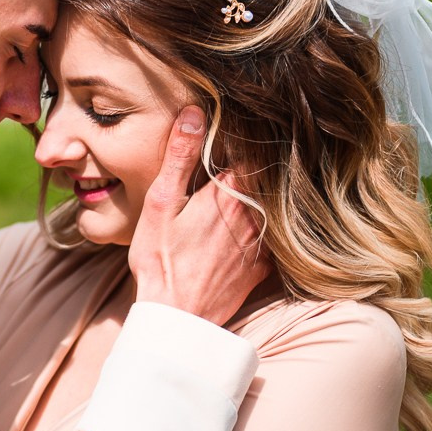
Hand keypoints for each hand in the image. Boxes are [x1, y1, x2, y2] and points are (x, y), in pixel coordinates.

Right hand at [127, 106, 270, 325]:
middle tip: (241, 162)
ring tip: (243, 195)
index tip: (242, 133)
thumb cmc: (160, 259)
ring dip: (261, 199)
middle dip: (254, 170)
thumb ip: (180, 158)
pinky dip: (264, 231)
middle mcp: (253, 216)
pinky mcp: (261, 268)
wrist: (176, 317)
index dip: (247, 143)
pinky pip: (270, 240)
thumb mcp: (160, 203)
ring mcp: (261, 244)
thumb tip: (194, 113)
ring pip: (269, 209)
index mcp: (228, 194)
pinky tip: (244, 232)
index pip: (251, 155)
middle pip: (264, 181)